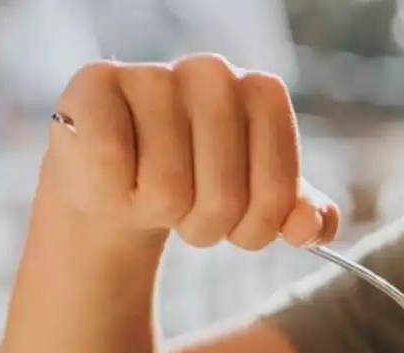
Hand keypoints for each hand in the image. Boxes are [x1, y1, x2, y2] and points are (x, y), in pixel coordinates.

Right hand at [42, 53, 338, 248]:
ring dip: (157, 214)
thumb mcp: (261, 207)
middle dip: (206, 227)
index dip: (257, 229)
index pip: (278, 193)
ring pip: (166, 191)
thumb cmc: (199, 187)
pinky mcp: (93, 87)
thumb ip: (305, 219)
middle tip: (187, 213)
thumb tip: (309, 227)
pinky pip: (112, 168)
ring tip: (148, 192)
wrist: (121, 182)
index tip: (240, 227)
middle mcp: (213, 72)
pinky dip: (111, 194)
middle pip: (223, 197)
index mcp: (263, 93)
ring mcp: (152, 74)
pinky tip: (113, 177)